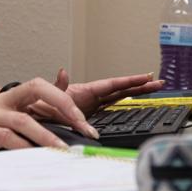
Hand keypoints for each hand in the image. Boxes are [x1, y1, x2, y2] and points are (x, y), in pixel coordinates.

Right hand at [0, 78, 97, 152]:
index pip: (42, 86)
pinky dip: (22, 148)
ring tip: (63, 149)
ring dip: (46, 135)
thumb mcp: (3, 117)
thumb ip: (29, 115)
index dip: (64, 99)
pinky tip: (34, 157)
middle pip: (37, 89)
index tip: (82, 121)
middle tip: (82, 127)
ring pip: (23, 119)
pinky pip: (5, 139)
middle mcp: (2, 102)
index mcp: (10, 97)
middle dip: (64, 106)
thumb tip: (59, 117)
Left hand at [32, 69, 164, 117]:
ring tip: (155, 90)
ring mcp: (94, 107)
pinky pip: (113, 110)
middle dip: (140, 86)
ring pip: (120, 99)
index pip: (113, 84)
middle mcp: (93, 97)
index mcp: (87, 90)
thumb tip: (62, 72)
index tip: (146, 77)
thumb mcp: (48, 94)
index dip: (130, 81)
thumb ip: (58, 85)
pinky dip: (126, 107)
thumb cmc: (39, 103)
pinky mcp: (92, 117)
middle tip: (159, 82)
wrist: (32, 117)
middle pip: (122, 90)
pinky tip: (137, 106)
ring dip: (137, 95)